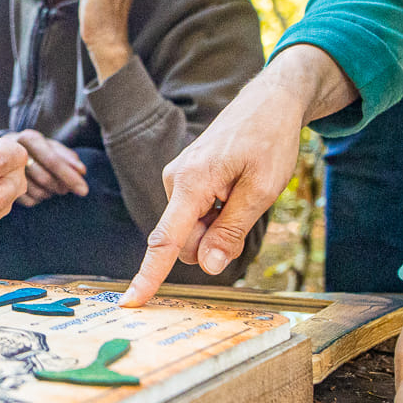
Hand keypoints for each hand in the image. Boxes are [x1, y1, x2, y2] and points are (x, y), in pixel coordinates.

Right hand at [6, 129, 87, 205]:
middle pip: (45, 178)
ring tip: (53, 188)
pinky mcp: (3, 186)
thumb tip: (82, 171)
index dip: (70, 177)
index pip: (52, 161)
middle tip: (66, 189)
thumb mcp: (50, 146)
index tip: (84, 190)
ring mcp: (6, 171)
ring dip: (51, 193)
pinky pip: (28, 201)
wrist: (1, 151)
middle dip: (61, 187)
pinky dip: (39, 199)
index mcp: (29, 138)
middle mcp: (15, 153)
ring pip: (37, 192)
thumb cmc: (34, 148)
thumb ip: (67, 157)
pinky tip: (39, 190)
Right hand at [122, 45, 353, 302]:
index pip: (166, 240)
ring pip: (191, 230)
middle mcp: (175, 181)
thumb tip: (207, 267)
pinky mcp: (185, 179)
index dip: (150, 274)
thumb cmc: (270, 140)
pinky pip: (194, 214)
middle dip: (213, 242)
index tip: (131, 301)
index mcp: (191, 183)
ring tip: (243, 192)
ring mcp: (177, 179)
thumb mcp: (262, 190)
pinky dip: (215, 213)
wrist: (270, 101)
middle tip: (247, 210)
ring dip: (217, 226)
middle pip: (185, 241)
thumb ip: (231, 230)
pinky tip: (235, 188)